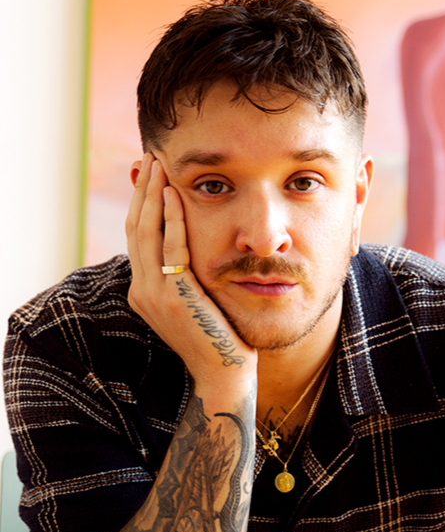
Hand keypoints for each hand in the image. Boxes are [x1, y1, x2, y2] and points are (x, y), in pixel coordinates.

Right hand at [126, 153, 256, 394]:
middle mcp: (140, 291)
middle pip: (135, 228)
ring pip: (145, 233)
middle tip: (149, 157)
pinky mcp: (175, 297)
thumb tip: (185, 245)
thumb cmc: (218, 336)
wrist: (224, 374)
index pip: (136, 237)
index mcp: (142, 291)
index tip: (148, 174)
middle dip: (142, 190)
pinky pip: (171, 249)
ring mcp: (154, 295)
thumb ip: (184, 273)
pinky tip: (174, 194)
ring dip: (152, 195)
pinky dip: (171, 218)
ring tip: (159, 164)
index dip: (140, 202)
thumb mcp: (194, 300)